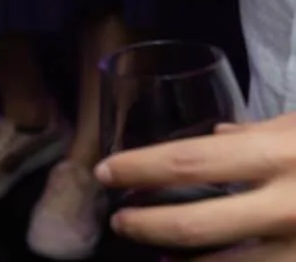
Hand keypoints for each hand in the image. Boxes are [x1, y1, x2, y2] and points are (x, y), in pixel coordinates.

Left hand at [99, 113, 295, 255]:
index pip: (190, 162)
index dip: (139, 169)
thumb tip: (218, 135)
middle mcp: (286, 206)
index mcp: (276, 156)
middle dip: (145, 226)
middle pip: (194, 225)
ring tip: (156, 253)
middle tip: (119, 222)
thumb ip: (258, 133)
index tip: (105, 172)